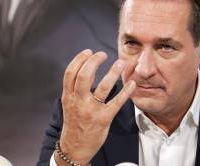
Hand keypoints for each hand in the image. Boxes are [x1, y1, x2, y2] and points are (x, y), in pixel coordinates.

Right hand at [58, 49, 135, 164]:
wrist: (75, 147)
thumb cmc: (74, 122)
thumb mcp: (68, 104)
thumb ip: (73, 88)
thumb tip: (84, 66)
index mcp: (68, 96)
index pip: (71, 73)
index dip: (79, 59)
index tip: (89, 51)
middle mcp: (78, 102)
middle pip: (84, 76)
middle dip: (94, 62)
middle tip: (103, 54)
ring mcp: (91, 111)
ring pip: (103, 87)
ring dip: (113, 72)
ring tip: (121, 63)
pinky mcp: (104, 119)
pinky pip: (117, 102)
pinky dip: (126, 91)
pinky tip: (132, 83)